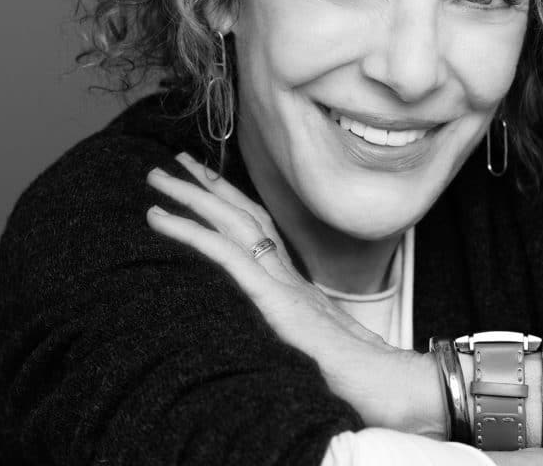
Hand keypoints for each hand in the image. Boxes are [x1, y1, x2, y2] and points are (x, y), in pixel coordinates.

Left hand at [145, 152, 445, 436]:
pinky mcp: (275, 298)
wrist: (384, 380)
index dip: (231, 201)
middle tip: (173, 161)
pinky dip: (192, 233)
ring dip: (192, 197)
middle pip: (244, 214)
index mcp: (295, 284)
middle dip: (207, 185)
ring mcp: (282, 282)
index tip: (206, 181)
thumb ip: (296, 334)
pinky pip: (226, 256)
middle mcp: (288, 273)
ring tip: (159, 177)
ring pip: (232, 223)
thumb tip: (284, 336)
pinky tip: (162, 219)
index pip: (259, 228)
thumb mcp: (315, 347)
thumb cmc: (358, 374)